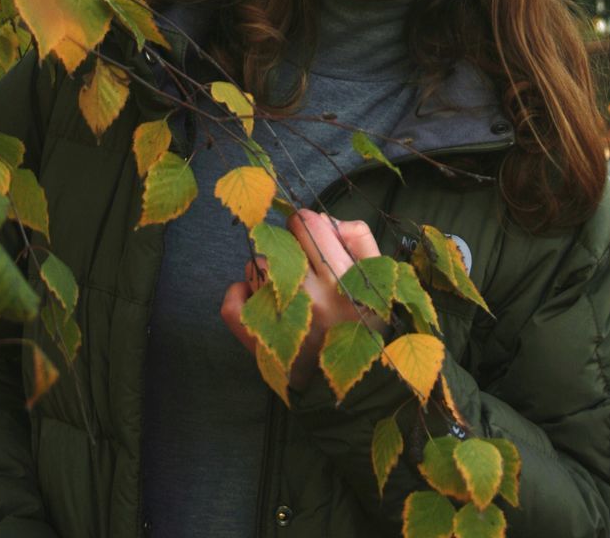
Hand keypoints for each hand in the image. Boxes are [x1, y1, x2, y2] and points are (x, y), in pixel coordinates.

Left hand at [221, 209, 390, 391]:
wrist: (353, 390)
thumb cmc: (366, 327)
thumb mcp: (378, 278)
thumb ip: (357, 238)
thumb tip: (322, 218)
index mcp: (341, 277)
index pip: (307, 223)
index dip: (308, 226)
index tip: (312, 240)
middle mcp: (311, 296)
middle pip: (280, 242)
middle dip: (290, 248)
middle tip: (302, 268)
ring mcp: (282, 320)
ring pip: (256, 268)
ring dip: (268, 272)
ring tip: (286, 290)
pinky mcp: (260, 343)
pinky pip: (232, 306)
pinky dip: (238, 294)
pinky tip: (254, 296)